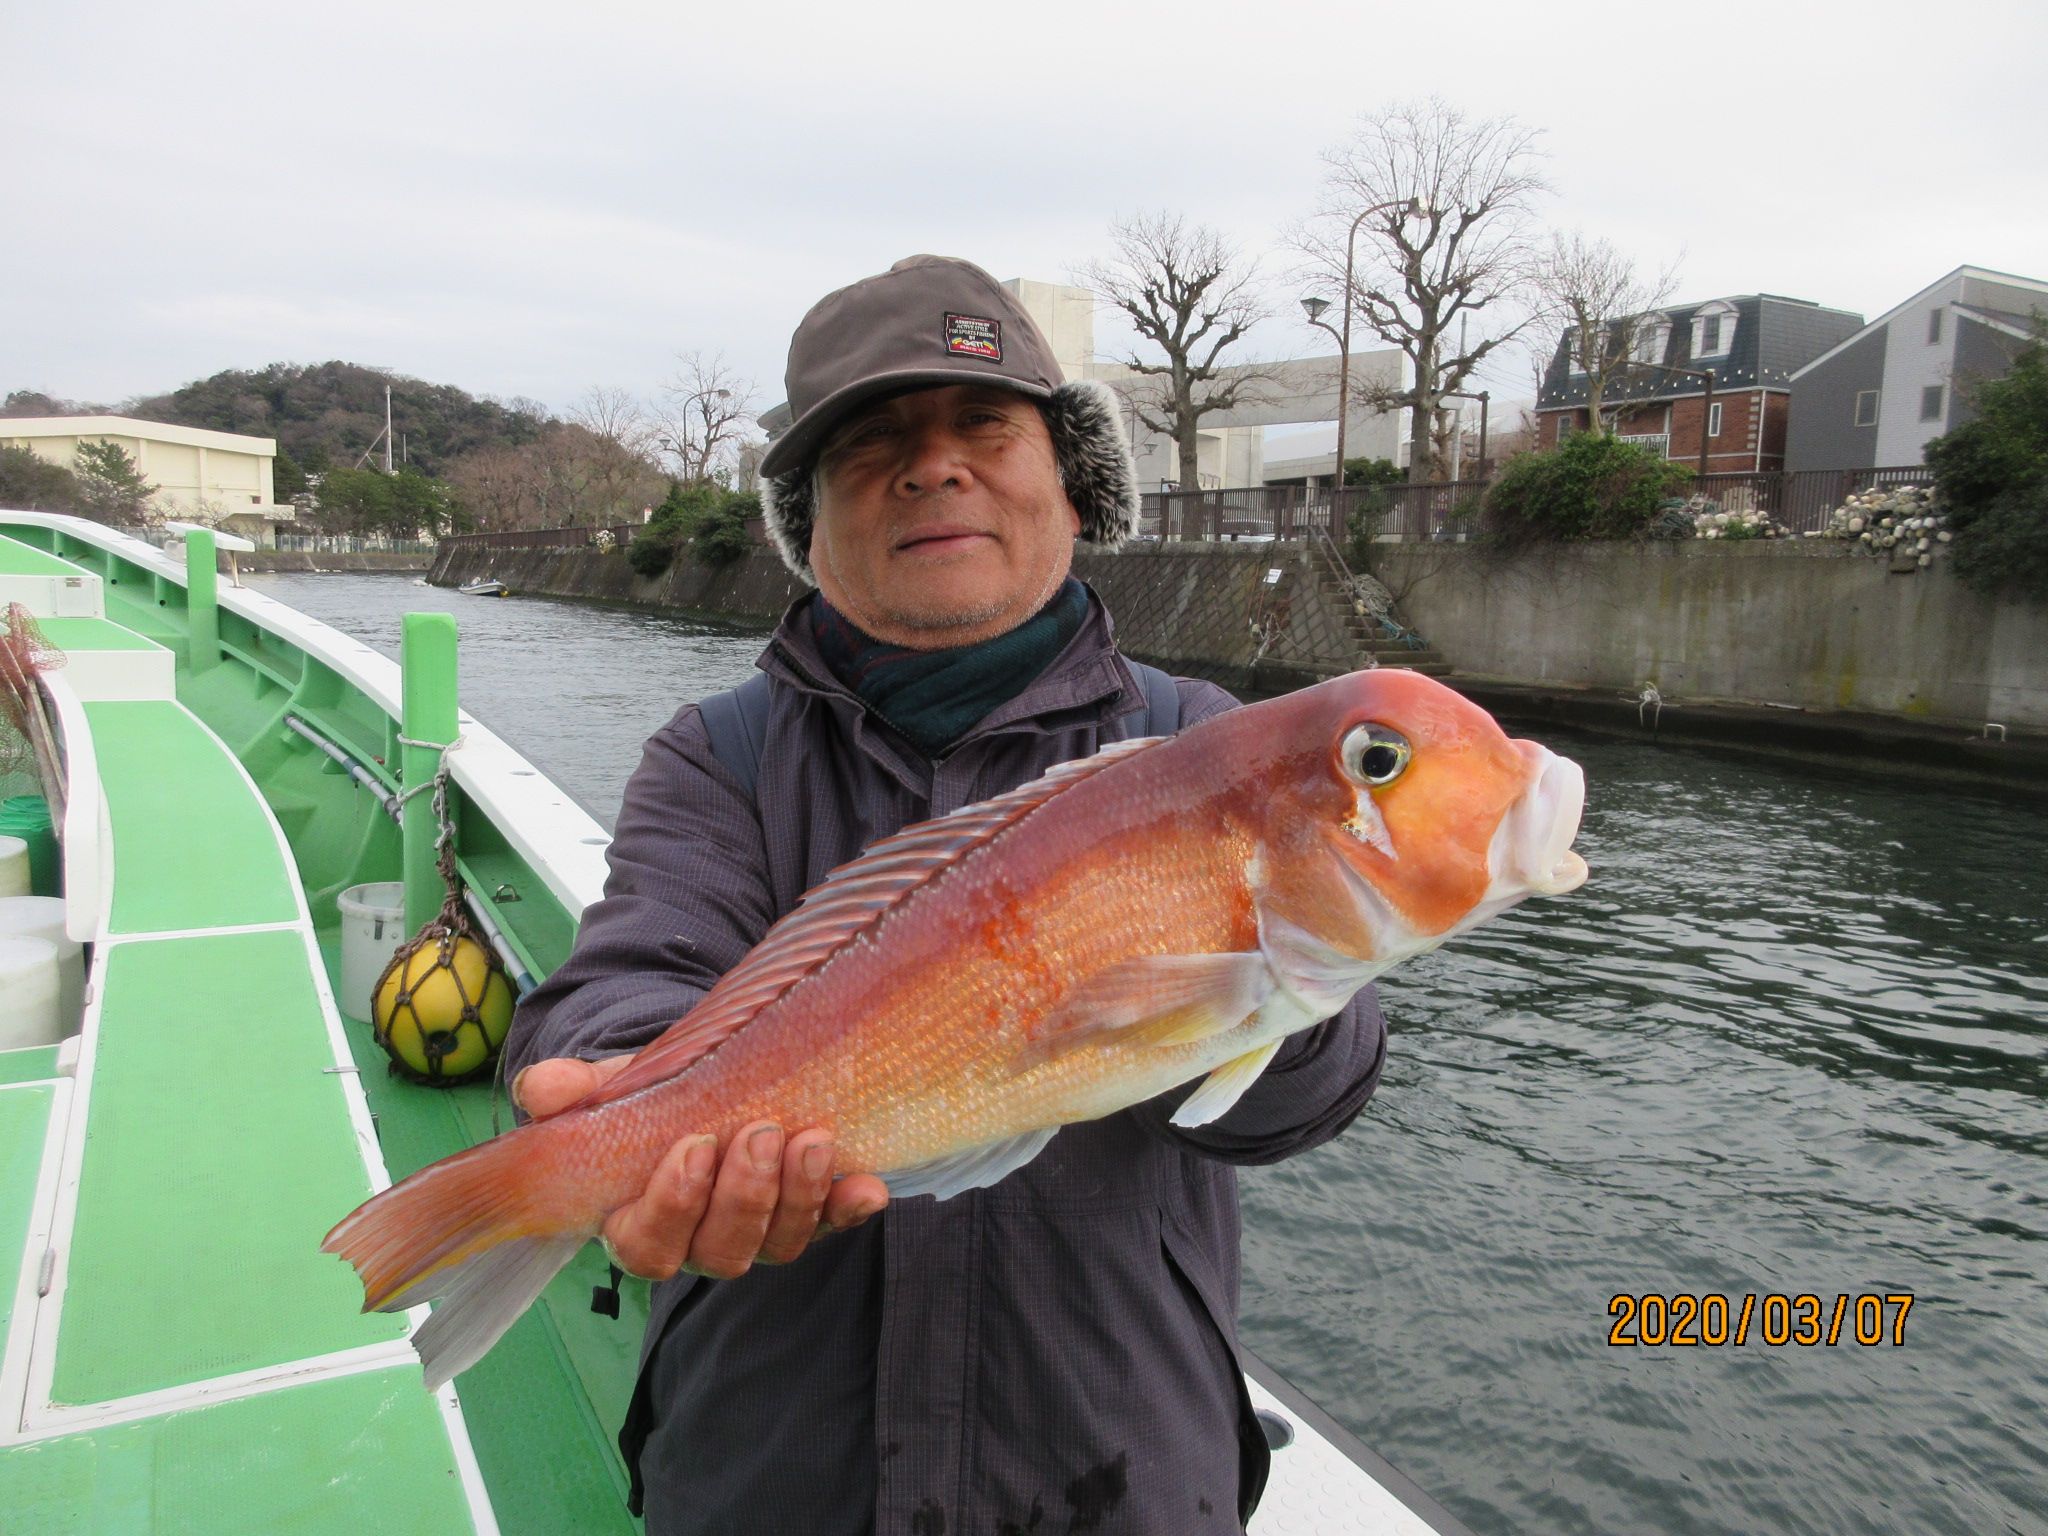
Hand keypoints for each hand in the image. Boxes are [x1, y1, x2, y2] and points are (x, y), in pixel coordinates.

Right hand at [513, 1055, 889, 1280]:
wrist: (709, 1080)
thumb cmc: (650, 1100)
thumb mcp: (613, 1089)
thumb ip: (575, 1092)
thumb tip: (542, 1089)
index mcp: (641, 1222)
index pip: (647, 1245)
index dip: (671, 1205)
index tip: (693, 1147)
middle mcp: (702, 1241)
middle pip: (720, 1253)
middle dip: (743, 1197)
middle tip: (757, 1133)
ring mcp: (761, 1232)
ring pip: (778, 1245)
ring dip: (798, 1197)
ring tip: (811, 1139)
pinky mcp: (812, 1214)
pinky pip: (834, 1226)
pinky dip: (850, 1209)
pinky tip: (868, 1186)